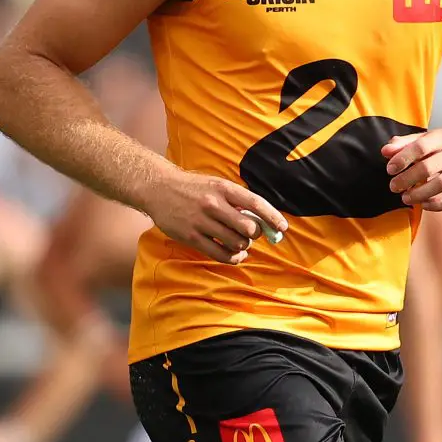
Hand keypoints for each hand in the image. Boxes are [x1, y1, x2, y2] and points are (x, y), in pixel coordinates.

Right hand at [141, 168, 287, 264]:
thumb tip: (262, 221)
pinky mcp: (191, 237)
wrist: (158, 189)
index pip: (256, 204)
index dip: (273, 217)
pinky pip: (220, 254)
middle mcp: (213, 204)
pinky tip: (234, 254)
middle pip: (249, 228)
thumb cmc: (192, 188)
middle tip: (251, 234)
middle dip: (255, 234)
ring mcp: (202, 221)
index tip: (283, 228)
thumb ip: (236, 200)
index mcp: (223, 188)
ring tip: (239, 243)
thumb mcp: (215, 184)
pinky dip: (233, 257)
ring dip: (243, 246)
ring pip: (236, 243)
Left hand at [383, 128, 441, 210]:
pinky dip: (438, 205)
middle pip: (429, 167)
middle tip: (393, 187)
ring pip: (441, 185)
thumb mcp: (429, 138)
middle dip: (407, 179)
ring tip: (405, 198)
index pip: (421, 146)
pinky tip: (424, 204)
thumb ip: (406, 144)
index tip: (390, 169)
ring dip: (419, 194)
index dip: (403, 158)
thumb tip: (385, 151)